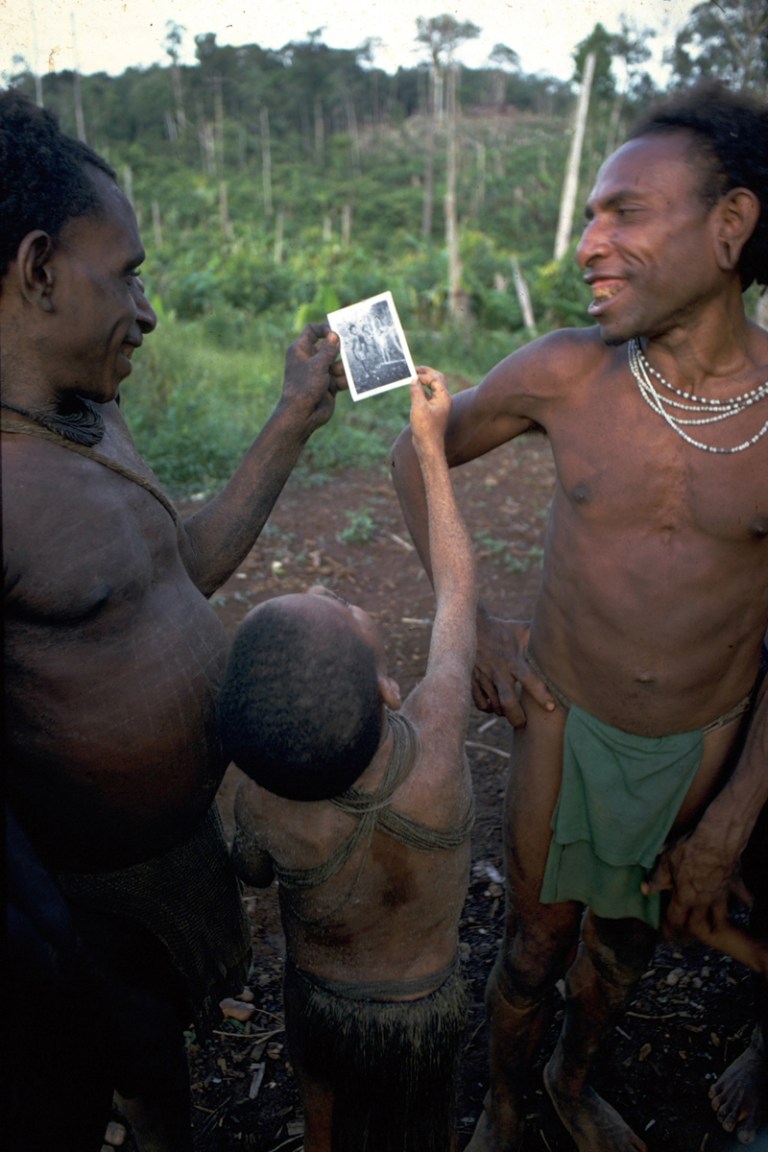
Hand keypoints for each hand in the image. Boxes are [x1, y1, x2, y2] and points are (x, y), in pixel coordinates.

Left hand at [279, 323, 346, 435]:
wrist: (302, 415)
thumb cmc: (304, 386)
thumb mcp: (317, 364)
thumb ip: (329, 349)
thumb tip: (335, 335)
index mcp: (301, 350)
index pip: (312, 331)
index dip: (324, 329)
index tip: (336, 332)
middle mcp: (310, 359)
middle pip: (329, 347)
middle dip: (340, 350)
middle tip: (352, 349)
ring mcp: (320, 373)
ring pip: (337, 364)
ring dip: (342, 368)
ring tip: (342, 373)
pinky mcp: (329, 385)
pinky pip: (341, 378)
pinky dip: (345, 380)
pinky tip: (347, 382)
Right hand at [410, 366, 450, 446]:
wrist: (428, 446)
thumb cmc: (425, 428)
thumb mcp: (418, 407)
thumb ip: (416, 391)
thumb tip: (414, 379)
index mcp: (443, 398)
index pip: (435, 379)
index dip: (424, 375)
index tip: (412, 374)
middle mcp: (444, 400)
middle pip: (438, 380)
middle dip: (427, 373)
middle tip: (415, 369)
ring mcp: (439, 405)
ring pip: (434, 387)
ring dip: (425, 381)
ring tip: (414, 376)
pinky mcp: (434, 411)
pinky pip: (429, 395)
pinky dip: (422, 390)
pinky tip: (415, 389)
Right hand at [472, 615, 555, 726]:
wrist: (471, 626)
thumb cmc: (502, 629)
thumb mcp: (521, 630)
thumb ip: (539, 638)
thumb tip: (561, 638)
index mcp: (513, 660)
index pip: (529, 679)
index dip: (541, 695)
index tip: (551, 707)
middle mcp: (498, 671)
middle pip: (508, 702)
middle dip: (517, 717)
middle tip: (524, 724)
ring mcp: (484, 677)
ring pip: (494, 705)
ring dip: (503, 713)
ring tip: (512, 715)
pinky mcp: (472, 680)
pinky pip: (479, 702)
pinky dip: (488, 708)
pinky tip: (495, 706)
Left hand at [643, 823, 749, 942]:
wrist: (717, 840)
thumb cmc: (688, 849)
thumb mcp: (666, 862)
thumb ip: (657, 878)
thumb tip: (645, 890)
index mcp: (685, 897)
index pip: (676, 919)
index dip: (669, 928)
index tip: (667, 936)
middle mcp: (704, 901)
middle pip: (699, 924)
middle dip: (692, 932)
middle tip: (689, 937)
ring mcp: (721, 895)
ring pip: (721, 917)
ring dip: (717, 923)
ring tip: (715, 929)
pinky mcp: (735, 884)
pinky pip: (743, 897)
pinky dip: (745, 902)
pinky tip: (748, 905)